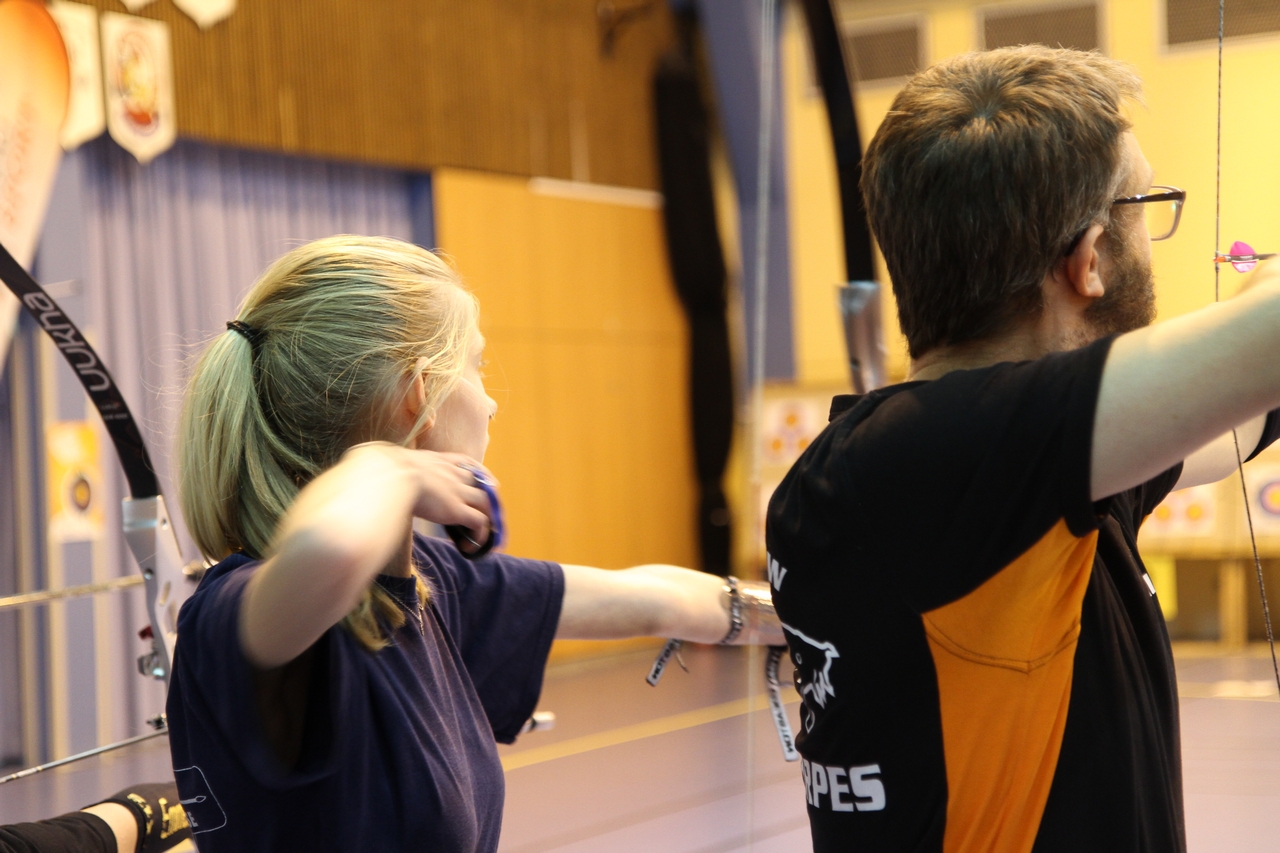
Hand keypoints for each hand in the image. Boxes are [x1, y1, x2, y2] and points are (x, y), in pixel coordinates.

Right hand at [342, 442, 495, 544]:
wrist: (384, 474)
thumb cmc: (373, 466)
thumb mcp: (377, 455)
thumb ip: (373, 458)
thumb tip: (356, 458)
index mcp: (434, 460)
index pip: (464, 462)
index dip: (476, 474)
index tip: (482, 481)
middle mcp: (451, 473)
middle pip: (482, 482)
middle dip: (488, 498)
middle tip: (486, 513)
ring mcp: (456, 491)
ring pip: (487, 503)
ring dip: (488, 518)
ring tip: (481, 535)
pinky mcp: (457, 510)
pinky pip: (480, 523)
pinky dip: (480, 535)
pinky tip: (471, 546)